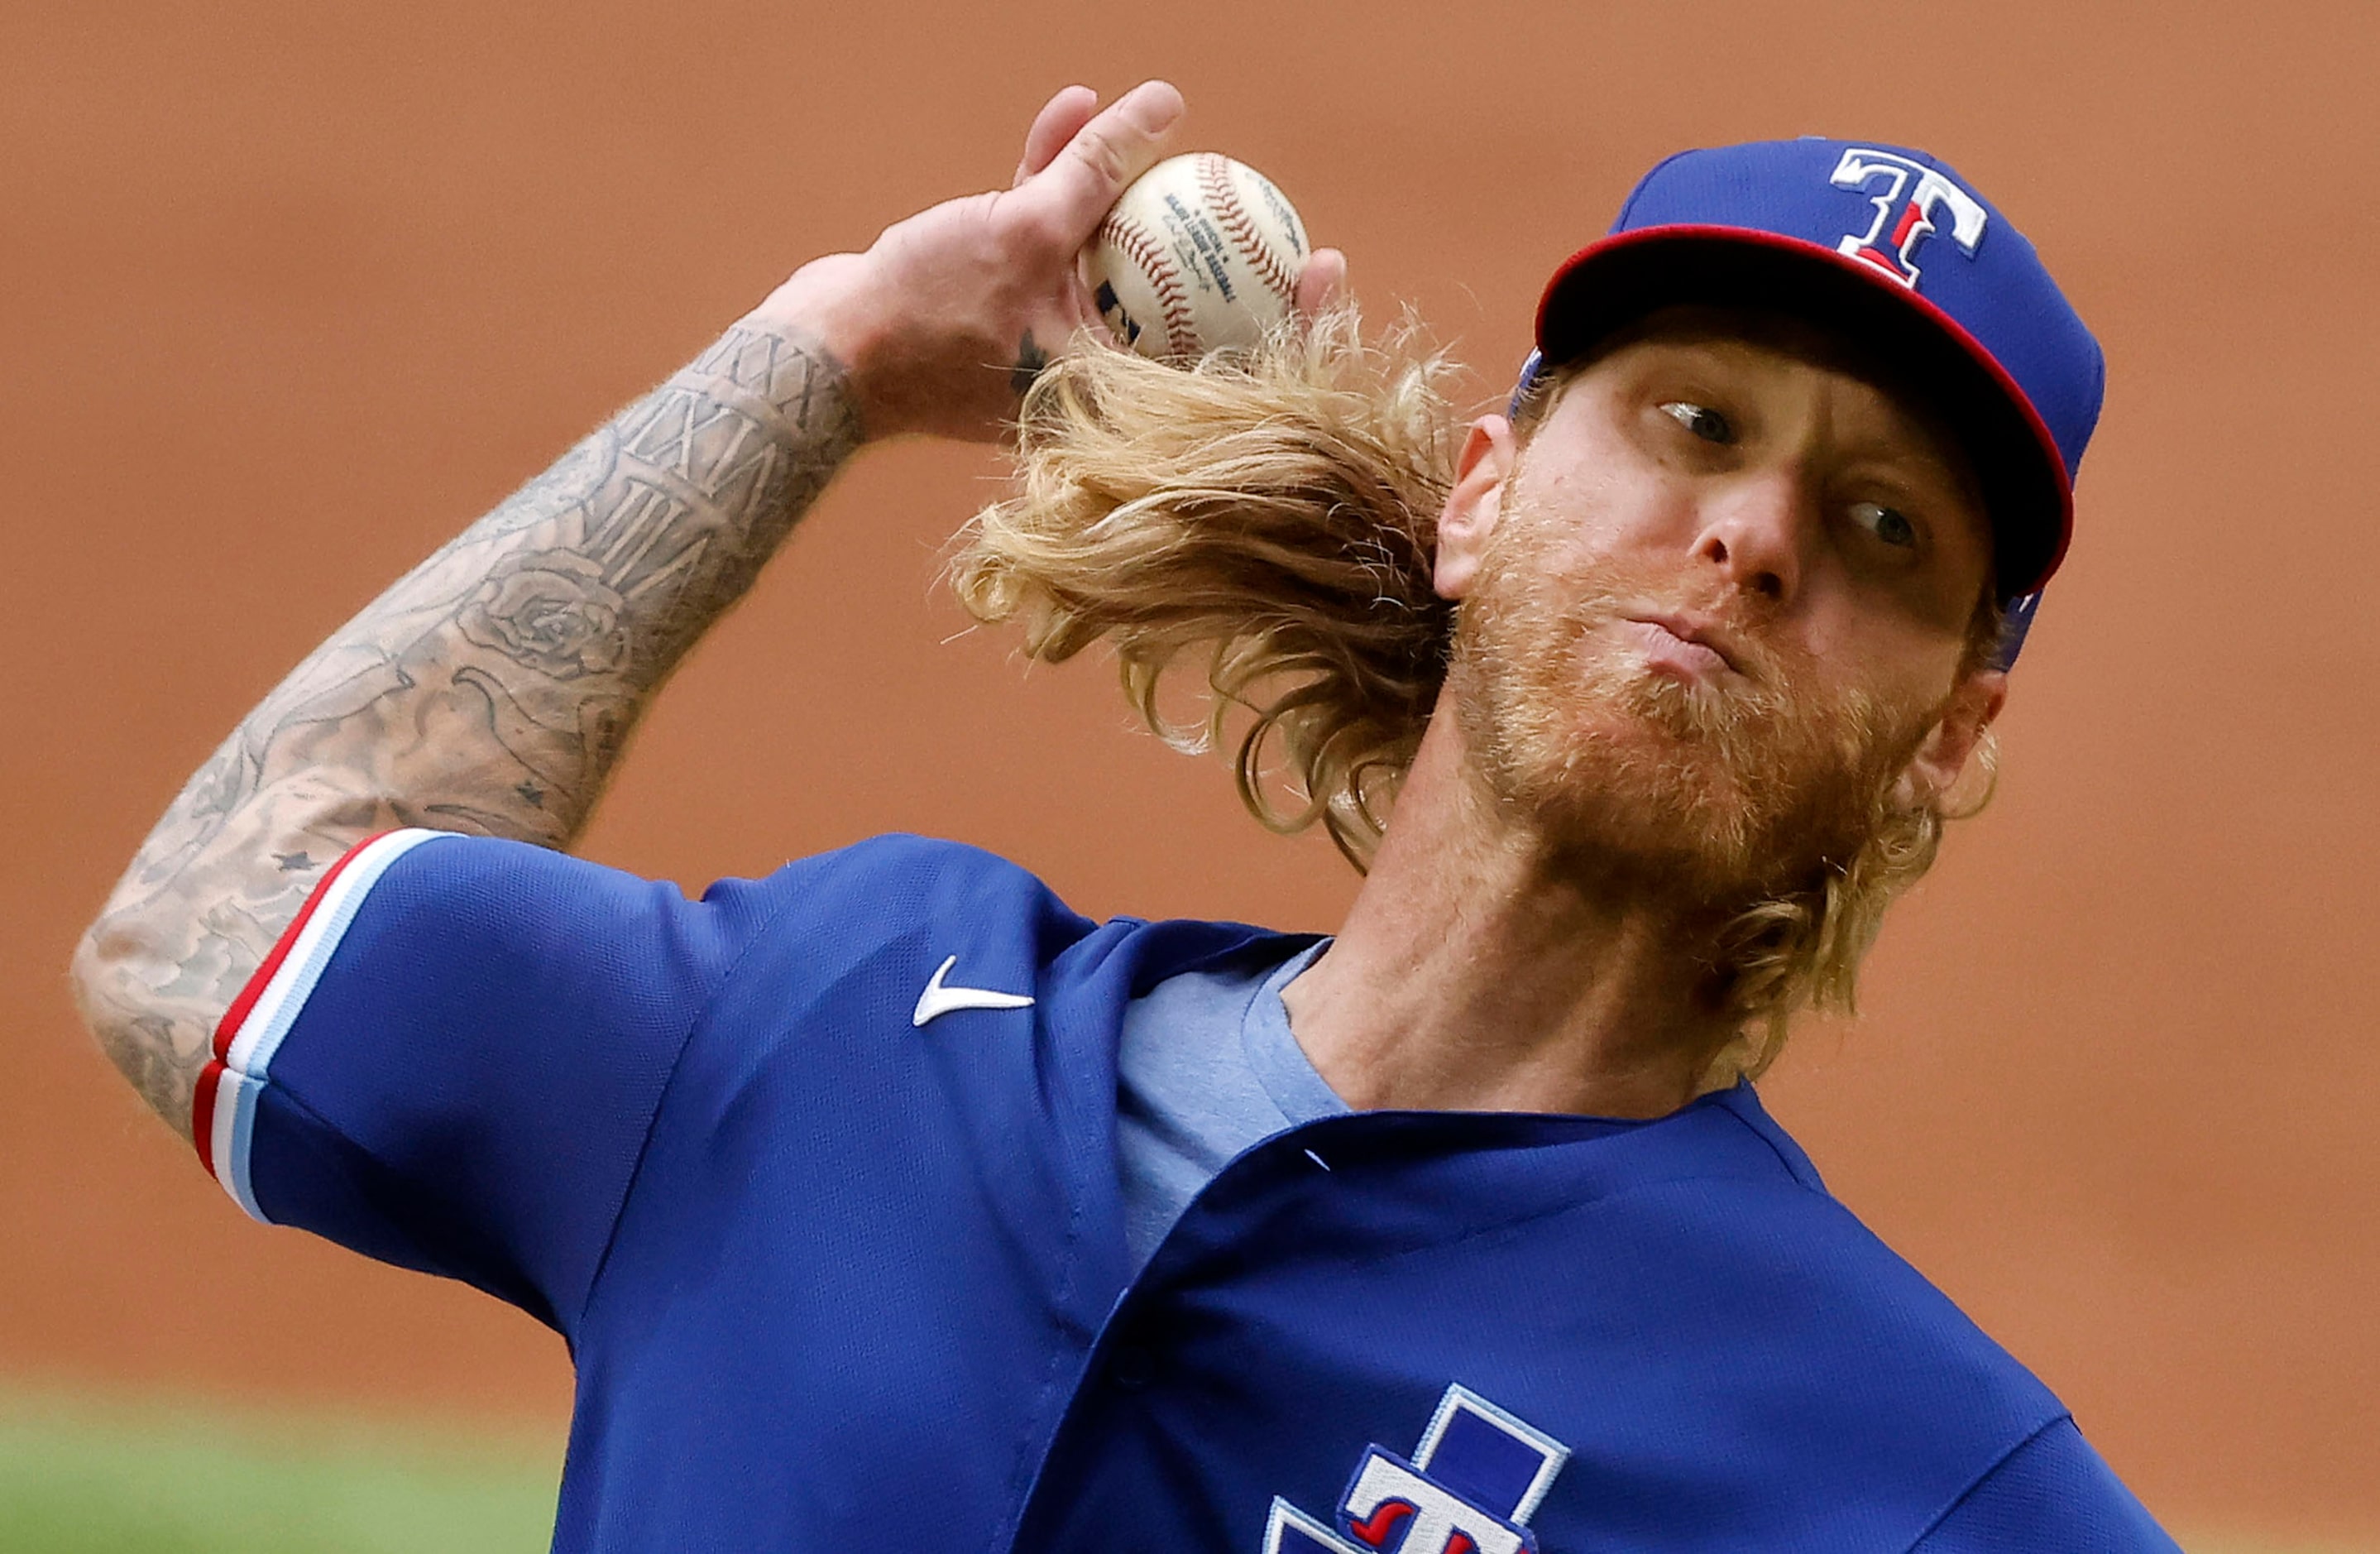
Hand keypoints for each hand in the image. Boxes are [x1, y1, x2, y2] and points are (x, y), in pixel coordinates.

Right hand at [750, 82, 1347, 443]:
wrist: (824, 355)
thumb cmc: (929, 313)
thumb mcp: (1027, 231)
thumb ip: (1098, 171)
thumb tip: (1165, 108)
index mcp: (1114, 391)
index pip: (1229, 363)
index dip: (1289, 321)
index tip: (1322, 266)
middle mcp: (1090, 378)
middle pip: (1185, 316)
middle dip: (1226, 256)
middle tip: (1283, 212)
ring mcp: (1047, 345)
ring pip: (1114, 268)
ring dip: (1128, 193)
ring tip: (1153, 125)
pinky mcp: (1005, 314)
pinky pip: (1055, 247)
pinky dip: (1062, 188)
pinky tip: (1069, 114)